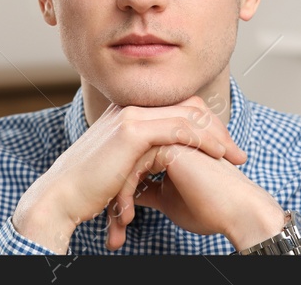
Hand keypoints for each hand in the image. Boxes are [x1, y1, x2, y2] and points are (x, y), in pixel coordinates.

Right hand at [10, 95, 245, 253]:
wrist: (62, 194)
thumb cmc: (88, 188)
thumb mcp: (120, 166)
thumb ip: (140, 159)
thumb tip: (159, 169)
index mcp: (127, 113)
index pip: (177, 107)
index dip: (205, 126)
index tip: (224, 149)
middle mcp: (129, 108)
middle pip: (188, 106)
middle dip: (218, 129)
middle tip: (237, 152)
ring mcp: (130, 116)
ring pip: (188, 115)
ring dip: (217, 135)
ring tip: (234, 156)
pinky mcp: (132, 131)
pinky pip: (179, 128)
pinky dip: (203, 140)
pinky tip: (217, 155)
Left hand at [111, 144, 284, 250]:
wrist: (239, 214)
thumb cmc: (210, 208)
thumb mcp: (167, 198)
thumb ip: (147, 188)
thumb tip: (128, 192)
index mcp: (167, 142)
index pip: (130, 161)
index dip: (121, 190)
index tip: (119, 218)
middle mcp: (167, 133)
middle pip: (125, 159)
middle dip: (116, 192)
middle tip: (114, 224)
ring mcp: (170, 133)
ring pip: (125, 161)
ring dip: (118, 195)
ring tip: (120, 224)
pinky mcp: (172, 142)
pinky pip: (134, 164)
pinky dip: (126, 192)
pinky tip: (128, 216)